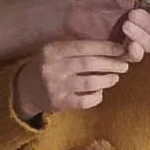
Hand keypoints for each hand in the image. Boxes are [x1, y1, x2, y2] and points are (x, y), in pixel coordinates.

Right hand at [13, 40, 131, 117]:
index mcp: (52, 50)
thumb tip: (111, 47)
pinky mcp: (58, 102)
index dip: (105, 48)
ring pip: (90, 83)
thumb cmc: (47, 66)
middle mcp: (53, 67)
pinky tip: (99, 93)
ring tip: (114, 78)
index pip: (83, 47)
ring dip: (107, 80)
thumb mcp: (55, 52)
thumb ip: (76, 49)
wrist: (24, 89)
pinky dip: (96, 97)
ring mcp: (55, 86)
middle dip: (111, 64)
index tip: (121, 49)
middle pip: (89, 64)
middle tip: (124, 65)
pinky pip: (85, 101)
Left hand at [63, 0, 149, 62]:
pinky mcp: (117, 52)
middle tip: (132, 14)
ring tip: (126, 24)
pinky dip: (136, 51)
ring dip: (143, 35)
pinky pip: (134, 56)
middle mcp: (139, 24)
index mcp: (142, 7)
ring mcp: (129, 39)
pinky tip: (130, 45)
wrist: (65, 11)